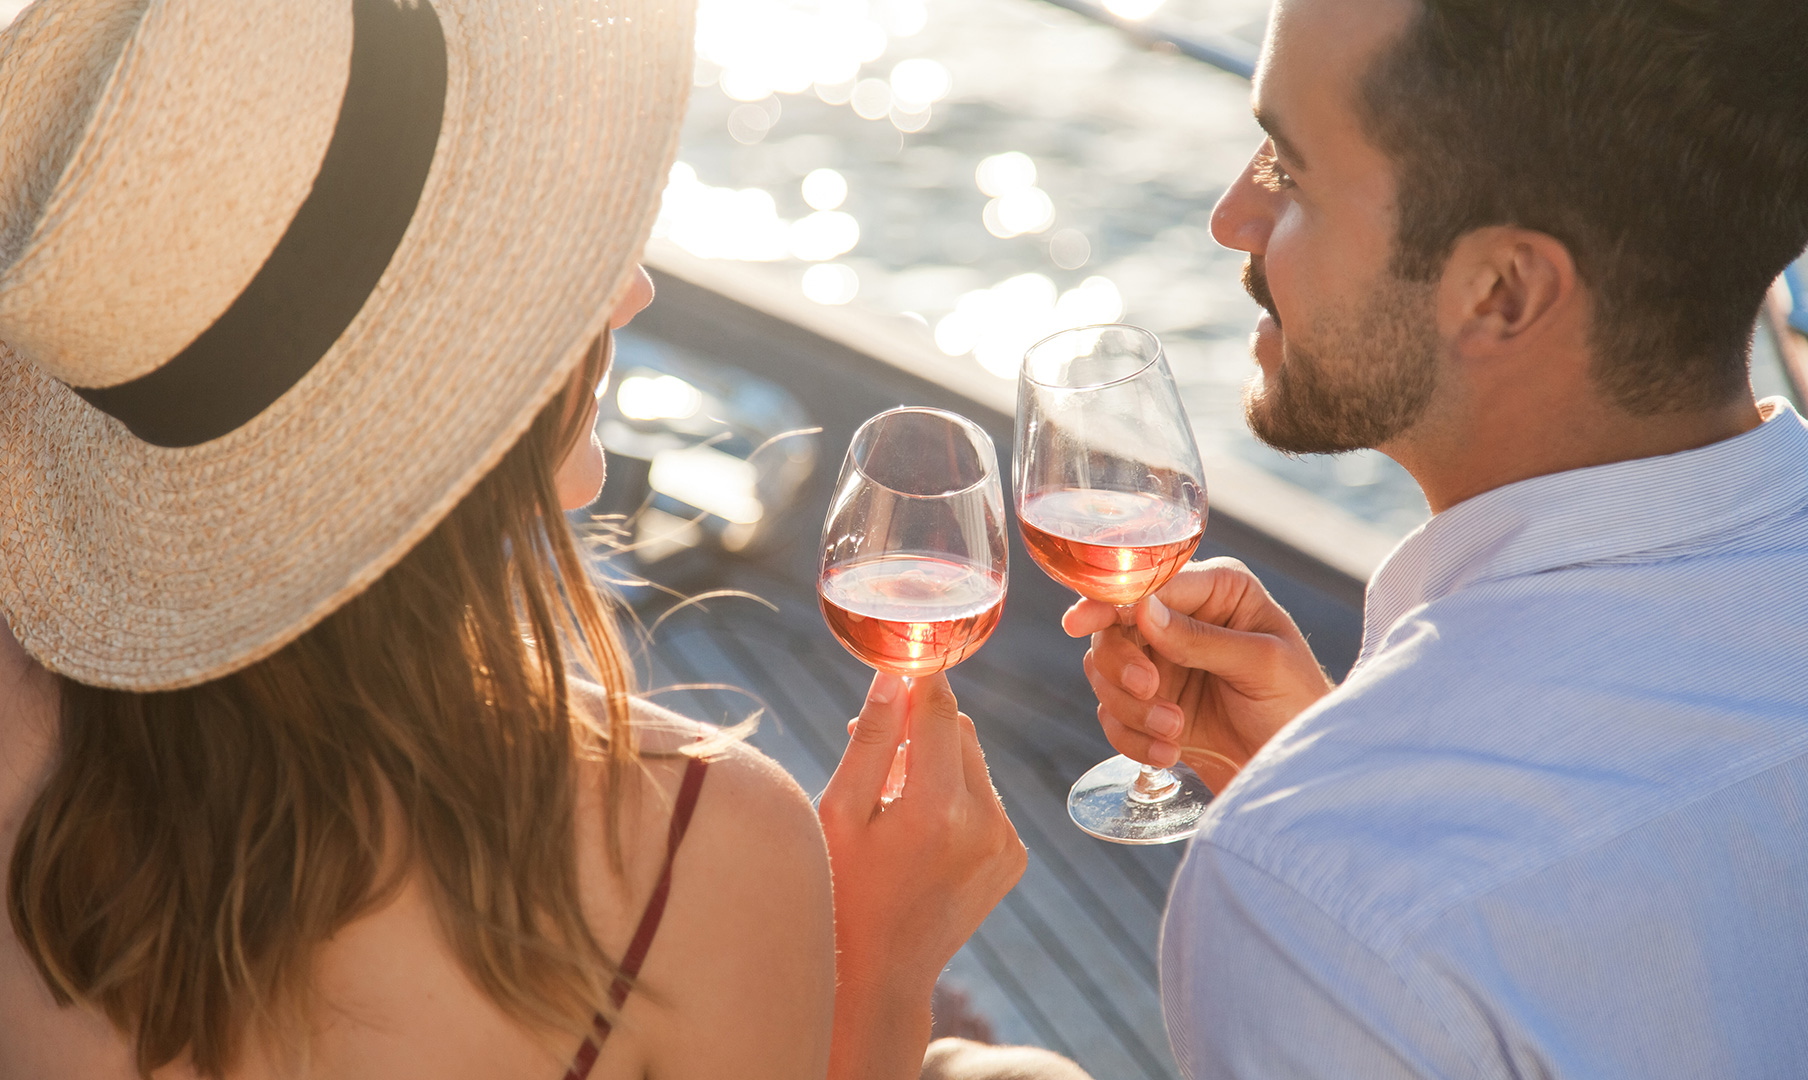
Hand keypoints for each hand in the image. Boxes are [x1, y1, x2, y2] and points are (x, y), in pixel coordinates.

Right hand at [818, 672, 1026, 1079]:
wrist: (880, 975)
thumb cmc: (843, 890)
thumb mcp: (840, 813)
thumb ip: (871, 742)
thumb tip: (894, 677)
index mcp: (937, 808)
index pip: (940, 710)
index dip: (919, 679)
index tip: (901, 658)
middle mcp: (985, 822)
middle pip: (960, 731)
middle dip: (921, 726)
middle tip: (875, 746)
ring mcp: (1006, 843)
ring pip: (974, 764)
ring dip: (937, 762)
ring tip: (892, 799)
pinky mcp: (1014, 858)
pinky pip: (986, 799)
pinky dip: (956, 797)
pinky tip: (919, 831)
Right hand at [1063, 558, 1334, 786]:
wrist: (1296, 769)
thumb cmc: (1296, 704)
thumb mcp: (1262, 663)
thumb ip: (1202, 638)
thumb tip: (1143, 610)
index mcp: (1216, 590)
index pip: (1149, 583)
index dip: (1109, 598)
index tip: (1081, 620)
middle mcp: (1181, 619)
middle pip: (1112, 627)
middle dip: (1122, 665)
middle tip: (1150, 690)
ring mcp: (1161, 663)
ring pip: (1103, 673)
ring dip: (1131, 709)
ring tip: (1174, 732)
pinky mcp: (1149, 705)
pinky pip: (1112, 715)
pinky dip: (1132, 738)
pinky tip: (1169, 753)